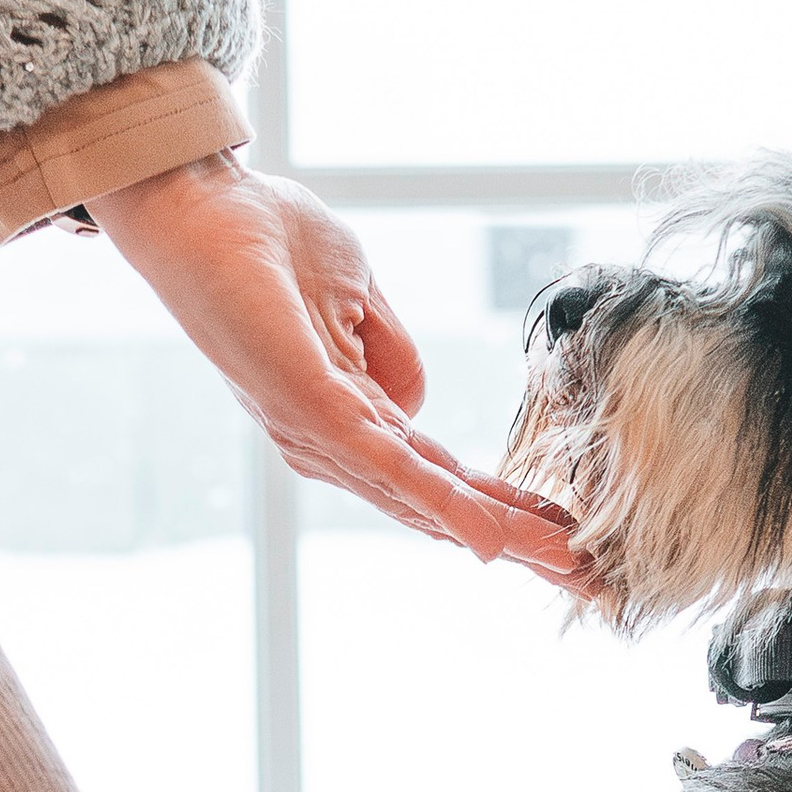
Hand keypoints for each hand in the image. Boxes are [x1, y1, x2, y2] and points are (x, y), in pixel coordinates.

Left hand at [95, 155, 591, 591]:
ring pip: (429, 499)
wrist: (197, 206)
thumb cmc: (264, 240)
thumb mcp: (358, 295)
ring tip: (568, 566)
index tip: (573, 542)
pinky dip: (442, 505)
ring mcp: (322, 432)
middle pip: (446, 507)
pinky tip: (489, 538)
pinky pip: (389, 465)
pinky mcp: (311, 408)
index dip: (510, 510)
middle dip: (524, 545)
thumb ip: (393, 355)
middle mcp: (334, 443)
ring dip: (504, 536)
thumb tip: (419, 406)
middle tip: (595, 585)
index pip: (445, 477)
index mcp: (350, 418)